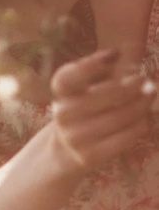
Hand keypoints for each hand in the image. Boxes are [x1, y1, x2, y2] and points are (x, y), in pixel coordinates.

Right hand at [48, 48, 155, 177]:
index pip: (68, 76)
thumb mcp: (82, 86)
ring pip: (119, 116)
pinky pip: (124, 138)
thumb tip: (116, 54)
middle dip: (130, 85)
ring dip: (141, 104)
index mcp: (60, 92)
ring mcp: (76, 137)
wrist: (68, 148)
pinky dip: (139, 125)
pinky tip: (145, 117)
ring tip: (150, 93)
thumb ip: (96, 69)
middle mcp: (63, 113)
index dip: (90, 64)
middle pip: (103, 94)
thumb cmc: (82, 107)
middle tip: (145, 79)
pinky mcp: (90, 156)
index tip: (115, 53)